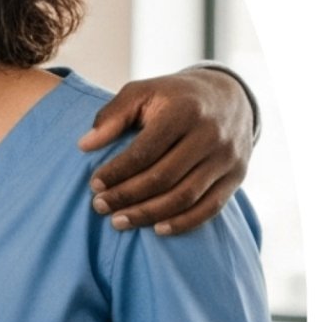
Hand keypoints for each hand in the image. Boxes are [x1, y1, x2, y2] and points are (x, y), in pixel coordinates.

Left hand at [79, 67, 252, 234]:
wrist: (229, 96)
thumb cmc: (173, 98)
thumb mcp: (142, 92)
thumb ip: (112, 116)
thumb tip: (84, 145)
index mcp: (184, 111)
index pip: (145, 151)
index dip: (116, 172)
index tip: (93, 184)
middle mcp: (210, 135)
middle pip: (163, 178)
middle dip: (126, 196)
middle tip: (99, 206)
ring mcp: (227, 157)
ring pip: (185, 196)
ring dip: (148, 214)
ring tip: (118, 221)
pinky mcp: (237, 175)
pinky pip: (210, 207)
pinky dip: (183, 223)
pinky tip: (157, 229)